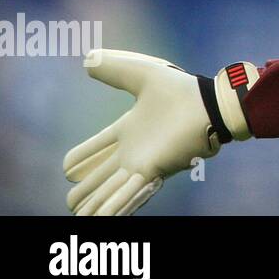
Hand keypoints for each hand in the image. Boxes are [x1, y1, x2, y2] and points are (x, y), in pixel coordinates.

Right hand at [64, 49, 255, 214]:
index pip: (96, 148)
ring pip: (109, 191)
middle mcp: (133, 151)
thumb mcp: (143, 75)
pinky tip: (97, 219)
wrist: (210, 105)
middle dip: (85, 190)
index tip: (67, 168)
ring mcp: (141, 164)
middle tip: (72, 202)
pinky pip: (126, 196)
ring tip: (79, 216)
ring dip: (94, 204)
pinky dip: (112, 208)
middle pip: (100, 176)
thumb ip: (115, 69)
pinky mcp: (152, 173)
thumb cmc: (182, 90)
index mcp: (129, 129)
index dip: (80, 158)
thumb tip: (87, 59)